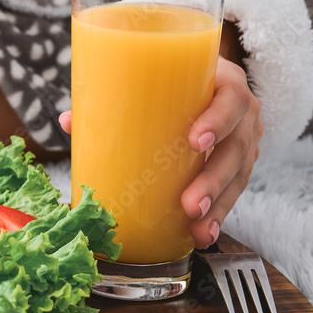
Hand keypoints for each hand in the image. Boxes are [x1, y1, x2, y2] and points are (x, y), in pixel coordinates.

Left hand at [57, 57, 262, 247]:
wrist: (199, 79)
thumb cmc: (171, 81)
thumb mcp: (149, 81)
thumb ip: (109, 99)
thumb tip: (68, 121)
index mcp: (224, 83)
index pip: (233, 98)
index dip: (219, 119)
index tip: (195, 141)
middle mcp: (242, 113)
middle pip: (237, 146)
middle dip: (214, 179)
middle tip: (190, 204)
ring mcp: (244, 139)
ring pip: (238, 174)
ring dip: (218, 204)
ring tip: (197, 226)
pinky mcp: (238, 163)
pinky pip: (233, 190)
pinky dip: (217, 213)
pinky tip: (203, 233)